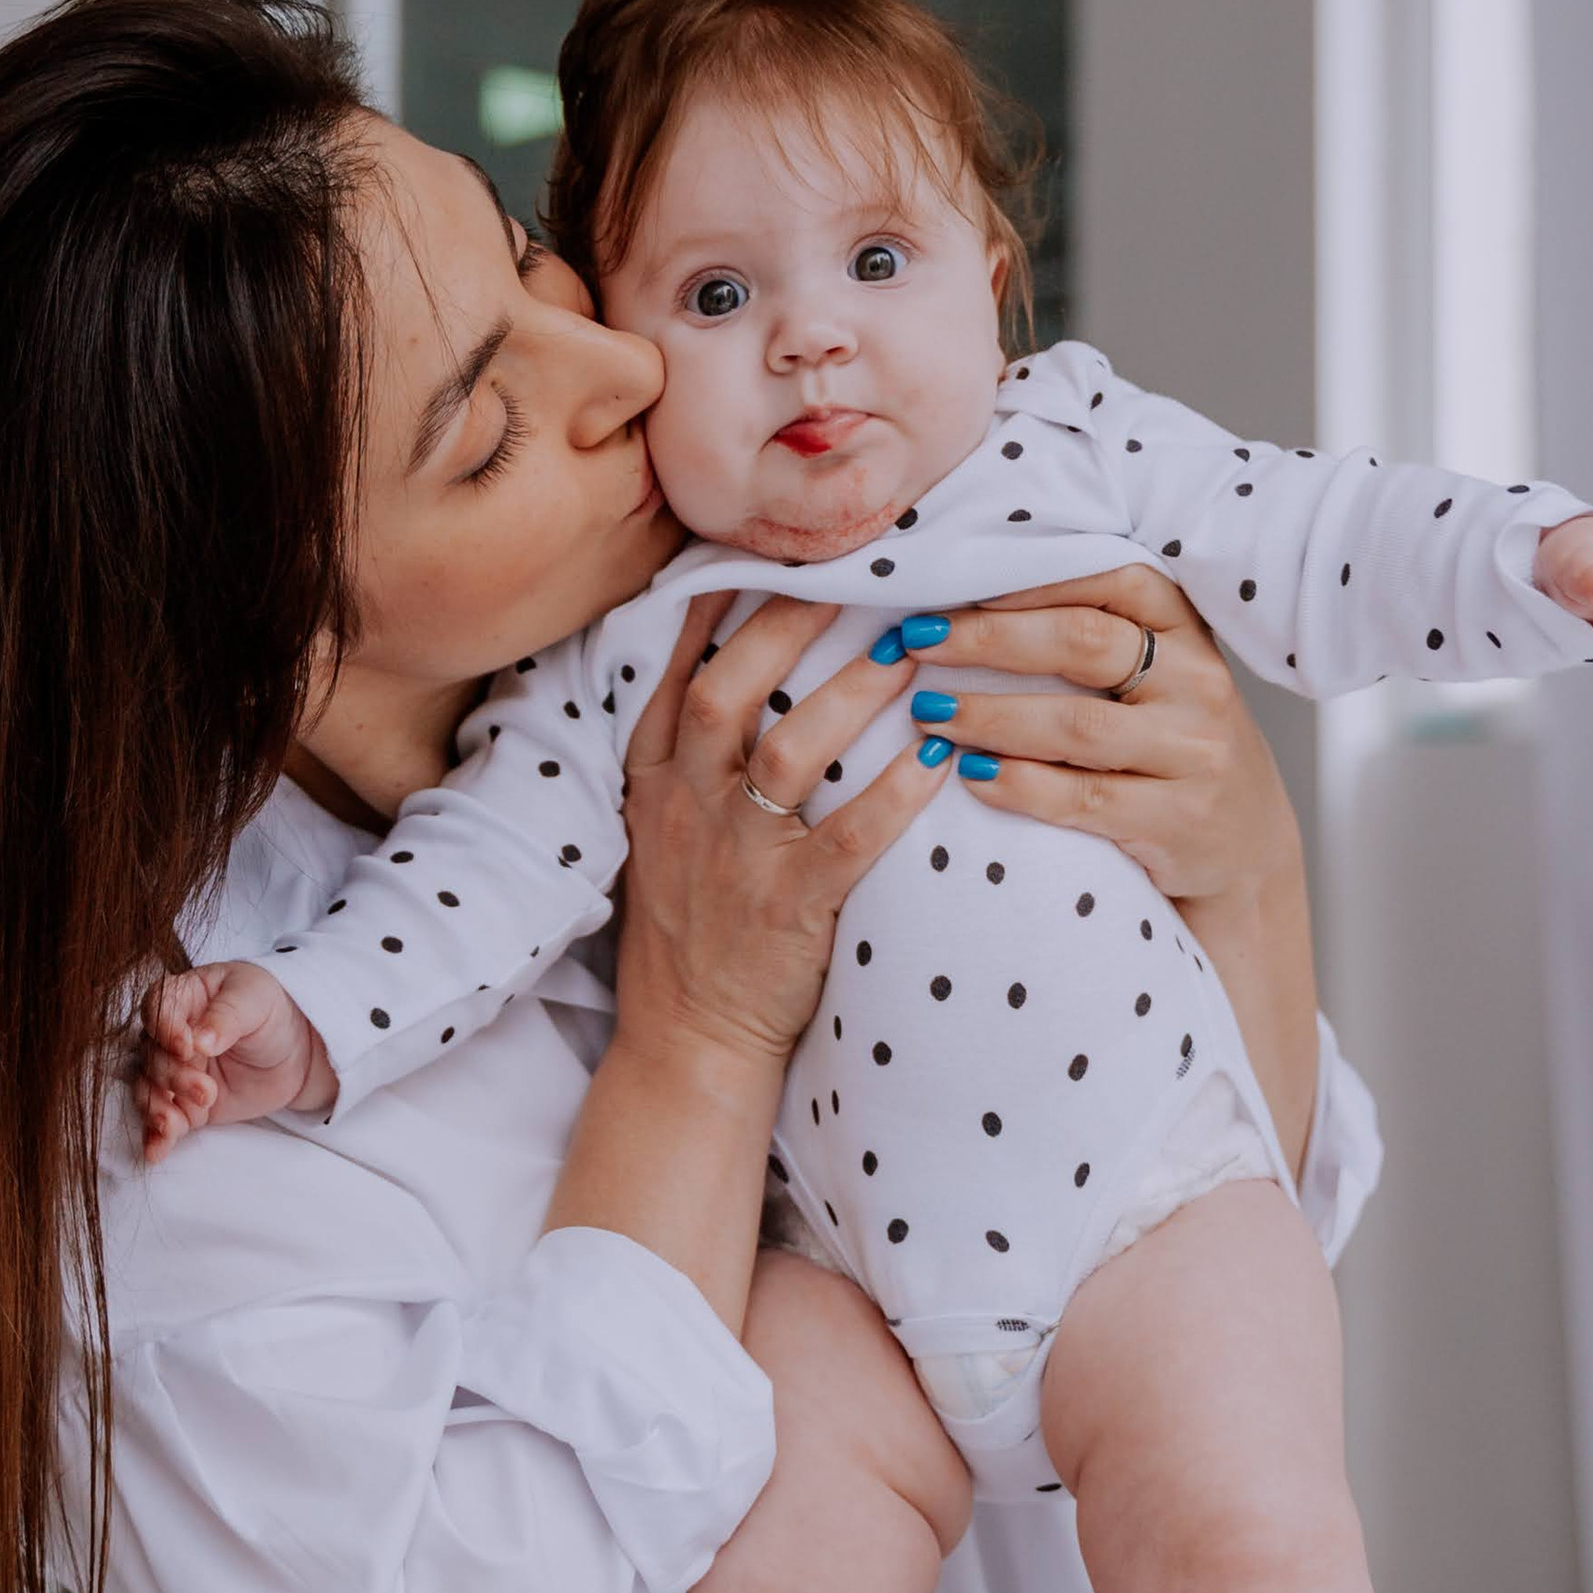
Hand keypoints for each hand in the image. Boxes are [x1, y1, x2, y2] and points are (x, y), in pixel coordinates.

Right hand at [137, 961, 332, 1162]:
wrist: (296, 1051)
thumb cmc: (271, 1011)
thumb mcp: (256, 1000)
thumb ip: (226, 1016)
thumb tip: (199, 1040)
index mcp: (184, 997)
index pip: (158, 1008)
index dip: (165, 1029)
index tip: (186, 1047)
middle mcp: (169, 1035)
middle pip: (151, 1055)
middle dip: (173, 1077)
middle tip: (206, 1092)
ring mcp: (174, 1072)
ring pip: (149, 1089)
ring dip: (157, 1108)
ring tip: (174, 1125)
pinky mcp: (183, 1104)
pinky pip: (162, 1121)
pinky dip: (156, 1137)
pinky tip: (155, 1151)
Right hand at [614, 591, 946, 1071]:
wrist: (689, 1038)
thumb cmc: (693, 928)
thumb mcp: (662, 832)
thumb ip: (687, 755)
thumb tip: (726, 667)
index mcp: (655, 783)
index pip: (677, 677)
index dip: (713, 611)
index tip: (759, 553)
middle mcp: (688, 808)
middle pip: (727, 692)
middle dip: (787, 627)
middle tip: (853, 577)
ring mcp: (737, 856)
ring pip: (789, 750)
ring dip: (851, 694)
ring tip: (911, 650)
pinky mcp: (790, 906)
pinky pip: (849, 838)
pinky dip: (895, 796)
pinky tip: (937, 759)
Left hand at [909, 566, 1319, 1170]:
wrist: (1247, 851)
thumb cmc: (1177, 749)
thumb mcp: (1162, 679)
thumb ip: (1100, 636)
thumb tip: (975, 596)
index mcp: (1189, 635)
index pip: (1114, 580)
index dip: (1029, 580)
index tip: (952, 586)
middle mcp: (1198, 685)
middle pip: (1085, 644)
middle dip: (989, 639)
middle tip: (917, 641)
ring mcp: (1193, 754)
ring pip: (1077, 725)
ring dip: (991, 717)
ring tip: (929, 715)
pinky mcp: (1178, 820)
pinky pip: (1084, 800)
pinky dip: (1020, 786)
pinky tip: (973, 777)